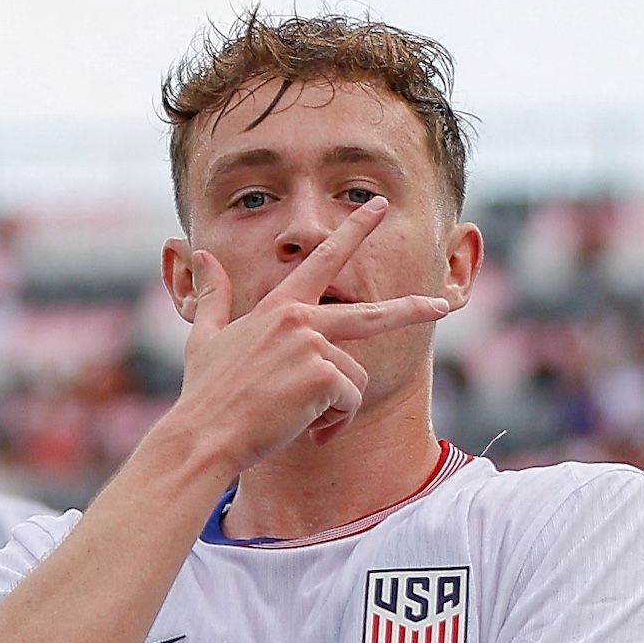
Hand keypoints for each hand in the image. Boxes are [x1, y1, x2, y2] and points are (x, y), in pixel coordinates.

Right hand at [168, 198, 451, 472]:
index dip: (354, 230)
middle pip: (371, 312)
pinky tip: (309, 433)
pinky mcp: (322, 375)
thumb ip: (214, 295)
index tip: (377, 207)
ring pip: (355, 378)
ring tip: (304, 423)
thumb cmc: (205, 393)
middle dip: (413, 309)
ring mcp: (312, 345)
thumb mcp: (206, 337)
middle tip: (444, 306)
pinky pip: (350, 403)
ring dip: (338, 409)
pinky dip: (335, 425)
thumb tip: (200, 254)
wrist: (203, 435)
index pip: (323, 259)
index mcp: (278, 308)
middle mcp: (299, 319)